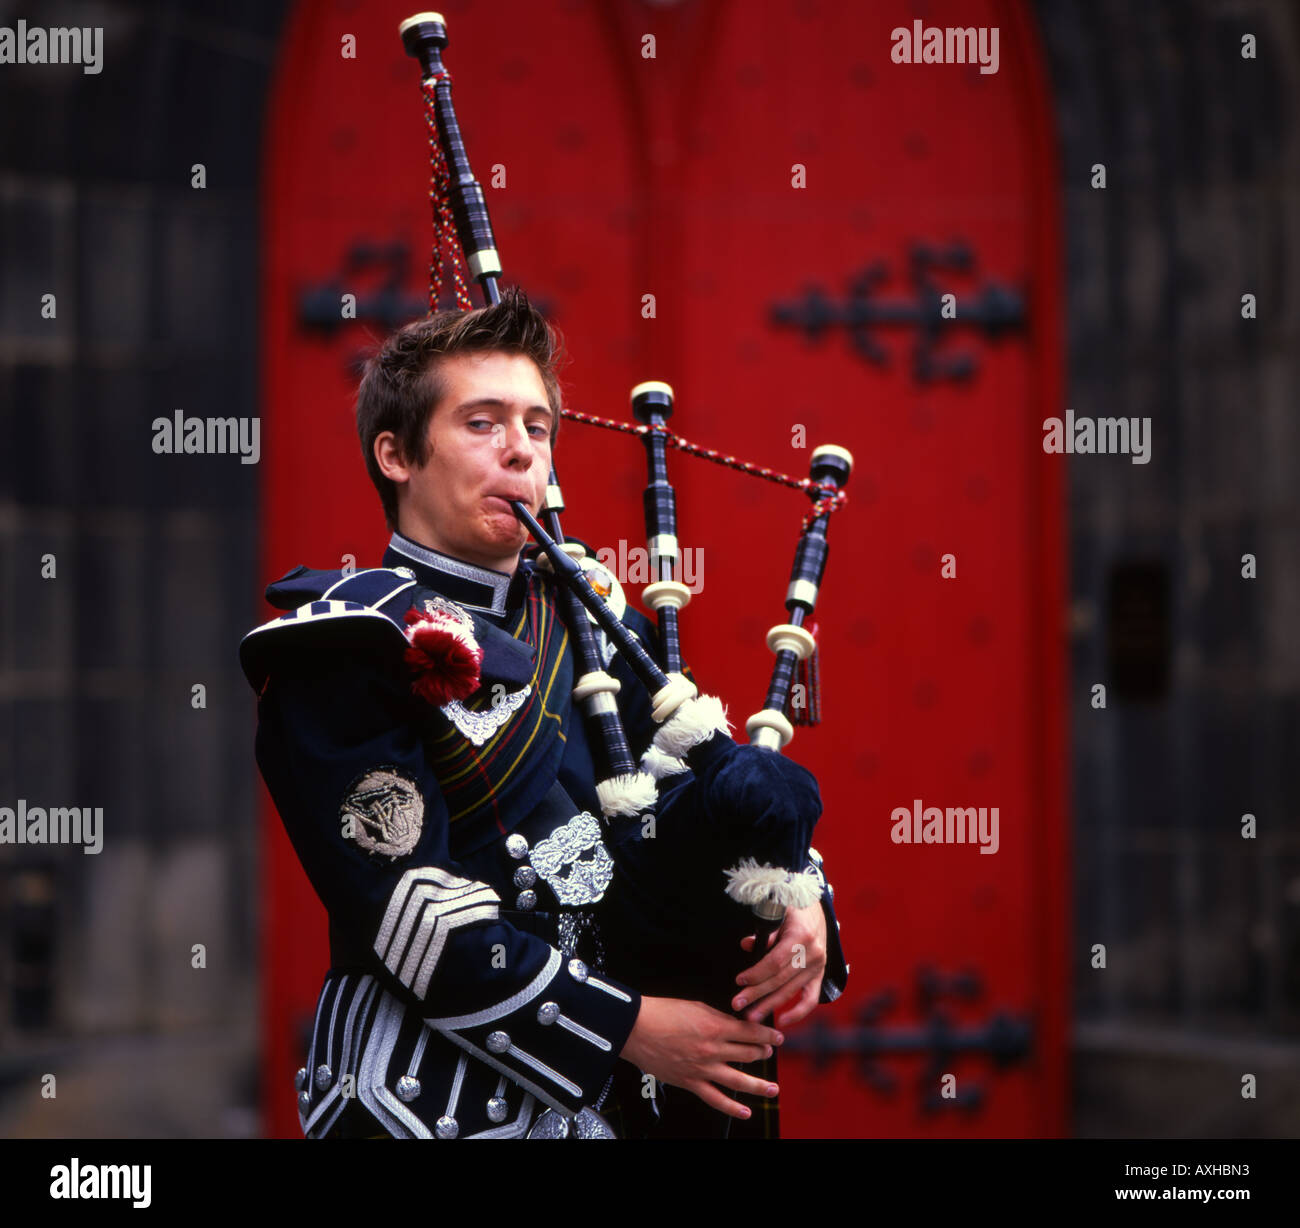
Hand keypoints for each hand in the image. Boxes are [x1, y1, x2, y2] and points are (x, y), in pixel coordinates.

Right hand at [619, 995, 783, 1119]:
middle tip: (769, 1054)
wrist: (637, 1028)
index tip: (777, 1037)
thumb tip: (735, 1024)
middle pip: (748, 1054)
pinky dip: (732, 1108)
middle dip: (763, 1054)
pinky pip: (715, 1099)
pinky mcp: (691, 1082)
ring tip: (773, 1089)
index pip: (751, 1032)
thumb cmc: (663, 1013)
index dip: (768, 1035)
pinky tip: (746, 1112)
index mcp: (716, 1027)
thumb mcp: (697, 1006)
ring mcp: (703, 1069)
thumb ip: (719, 1017)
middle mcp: (713, 1050)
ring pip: (739, 1080)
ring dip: (759, 1086)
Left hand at [732, 902, 826, 1027]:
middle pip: (780, 980)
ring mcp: (818, 966)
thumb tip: (747, 945)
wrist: (815, 908)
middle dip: (757, 994)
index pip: (775, 962)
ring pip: (791, 991)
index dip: (756, 974)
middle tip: (738, 1004)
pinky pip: (810, 999)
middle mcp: (812, 954)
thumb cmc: (792, 910)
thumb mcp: (777, 913)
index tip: (740, 981)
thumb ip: (765, 932)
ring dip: (770, 1006)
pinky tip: (783, 1021)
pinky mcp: (819, 975)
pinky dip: (798, 1012)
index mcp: (801, 936)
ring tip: (752, 1016)